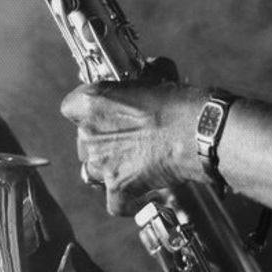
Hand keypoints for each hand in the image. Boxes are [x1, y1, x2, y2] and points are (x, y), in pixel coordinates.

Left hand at [59, 78, 202, 217]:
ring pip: (94, 170)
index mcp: (91, 102)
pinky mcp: (118, 188)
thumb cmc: (179, 104)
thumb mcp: (157, 76)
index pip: (72, 107)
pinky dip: (128, 201)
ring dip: (110, 167)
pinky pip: (115, 202)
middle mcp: (90, 133)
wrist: (199, 132)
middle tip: (128, 136)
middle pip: (84, 140)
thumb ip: (142, 75)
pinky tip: (141, 193)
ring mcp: (102, 163)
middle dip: (102, 140)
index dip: (89, 110)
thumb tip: (151, 70)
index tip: (103, 110)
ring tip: (133, 162)